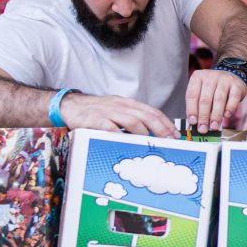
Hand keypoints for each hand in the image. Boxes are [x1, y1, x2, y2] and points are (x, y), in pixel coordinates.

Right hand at [59, 93, 177, 137]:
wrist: (71, 105)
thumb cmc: (97, 111)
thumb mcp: (117, 111)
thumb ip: (133, 119)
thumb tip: (152, 133)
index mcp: (128, 104)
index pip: (152, 112)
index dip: (165, 123)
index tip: (175, 134)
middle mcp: (121, 106)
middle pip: (146, 116)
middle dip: (161, 129)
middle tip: (169, 140)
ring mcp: (108, 112)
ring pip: (131, 120)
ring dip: (144, 132)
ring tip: (153, 143)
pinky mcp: (94, 119)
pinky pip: (108, 126)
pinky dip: (119, 133)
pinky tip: (126, 141)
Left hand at [185, 69, 246, 132]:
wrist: (231, 76)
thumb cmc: (213, 88)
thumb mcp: (202, 91)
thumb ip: (198, 105)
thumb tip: (196, 123)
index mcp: (198, 77)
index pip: (192, 95)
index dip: (192, 110)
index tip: (193, 122)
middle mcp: (210, 76)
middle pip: (205, 99)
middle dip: (204, 116)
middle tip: (203, 129)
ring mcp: (224, 79)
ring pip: (219, 99)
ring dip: (216, 116)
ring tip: (214, 126)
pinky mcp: (237, 85)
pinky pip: (233, 98)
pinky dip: (229, 109)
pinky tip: (226, 116)